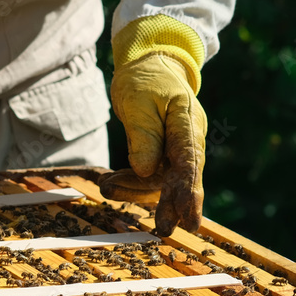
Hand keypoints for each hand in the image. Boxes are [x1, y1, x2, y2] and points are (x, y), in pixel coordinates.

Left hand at [99, 52, 206, 235]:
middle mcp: (188, 138)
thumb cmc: (144, 80)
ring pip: (162, 180)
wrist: (149, 65)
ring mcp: (177, 148)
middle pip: (182, 176)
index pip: (189, 160)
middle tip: (163, 229)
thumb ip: (144, 137)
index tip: (190, 219)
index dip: (189, 192)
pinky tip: (110, 183)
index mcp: (186, 121)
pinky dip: (130, 182)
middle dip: (172, 204)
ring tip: (106, 186)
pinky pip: (150, 175)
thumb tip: (147, 172)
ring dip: (135, 189)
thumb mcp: (138, 103)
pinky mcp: (165, 154)